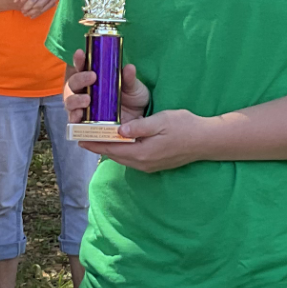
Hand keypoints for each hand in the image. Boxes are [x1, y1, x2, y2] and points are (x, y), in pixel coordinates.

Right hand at [63, 51, 150, 127]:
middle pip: (73, 83)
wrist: (139, 122)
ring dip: (75, 99)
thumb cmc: (134, 100)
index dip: (79, 60)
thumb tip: (129, 67)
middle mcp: (85, 91)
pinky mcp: (84, 123)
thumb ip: (129, 79)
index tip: (81, 53)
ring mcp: (83, 107)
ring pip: (70, 101)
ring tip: (87, 99)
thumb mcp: (135, 88)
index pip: (83, 66)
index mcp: (95, 79)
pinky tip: (79, 116)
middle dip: (80, 78)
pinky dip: (74, 117)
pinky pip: (73, 121)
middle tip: (92, 77)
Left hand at [93, 108, 217, 171]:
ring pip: (123, 158)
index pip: (112, 150)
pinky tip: (118, 143)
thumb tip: (119, 130)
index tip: (79, 140)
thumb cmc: (185, 127)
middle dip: (99, 148)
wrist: (206, 141)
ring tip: (97, 141)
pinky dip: (121, 151)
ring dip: (109, 150)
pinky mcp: (155, 164)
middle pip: (114, 156)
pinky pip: (132, 159)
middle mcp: (143, 163)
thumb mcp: (161, 121)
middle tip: (83, 139)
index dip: (94, 145)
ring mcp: (149, 166)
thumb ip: (139, 126)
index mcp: (142, 153)